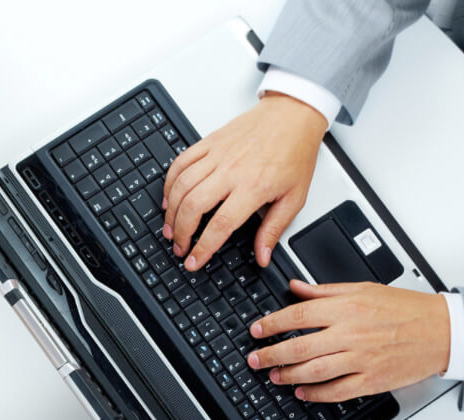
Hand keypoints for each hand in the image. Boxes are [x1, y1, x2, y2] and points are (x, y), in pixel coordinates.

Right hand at [162, 94, 325, 270]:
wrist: (293, 114)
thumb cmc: (295, 152)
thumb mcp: (294, 197)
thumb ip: (274, 230)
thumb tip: (262, 256)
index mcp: (253, 187)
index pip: (220, 225)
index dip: (203, 248)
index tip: (194, 261)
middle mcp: (231, 170)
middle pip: (193, 206)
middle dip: (180, 232)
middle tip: (179, 247)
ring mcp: (217, 154)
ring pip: (181, 185)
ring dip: (170, 211)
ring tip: (170, 228)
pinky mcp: (209, 142)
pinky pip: (180, 163)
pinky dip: (169, 182)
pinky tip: (168, 197)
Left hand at [247, 280, 449, 402]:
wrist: (442, 330)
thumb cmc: (405, 309)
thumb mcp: (364, 289)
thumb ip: (325, 291)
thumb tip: (295, 287)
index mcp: (347, 308)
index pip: (298, 315)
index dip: (272, 324)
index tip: (256, 331)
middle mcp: (351, 334)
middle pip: (300, 347)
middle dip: (271, 354)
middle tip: (254, 359)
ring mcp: (361, 359)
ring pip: (314, 371)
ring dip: (288, 375)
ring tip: (274, 375)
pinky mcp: (371, 380)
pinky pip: (337, 391)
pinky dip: (315, 394)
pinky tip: (302, 392)